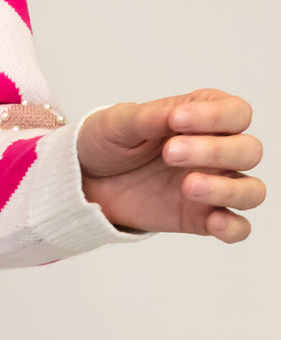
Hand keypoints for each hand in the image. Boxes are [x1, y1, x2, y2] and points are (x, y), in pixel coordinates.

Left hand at [76, 89, 264, 240]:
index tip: (177, 120)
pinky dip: (233, 227)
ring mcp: (212, 185)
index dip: (216, 116)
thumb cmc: (108, 143)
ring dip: (227, 189)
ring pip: (251, 190)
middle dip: (215, 151)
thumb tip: (175, 112)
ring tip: (187, 186)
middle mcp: (215, 150)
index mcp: (200, 118)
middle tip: (169, 153)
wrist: (87, 180)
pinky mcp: (201, 217)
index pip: (236, 112)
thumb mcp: (119, 122)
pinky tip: (213, 221)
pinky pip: (238, 227)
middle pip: (249, 150)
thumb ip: (148, 117)